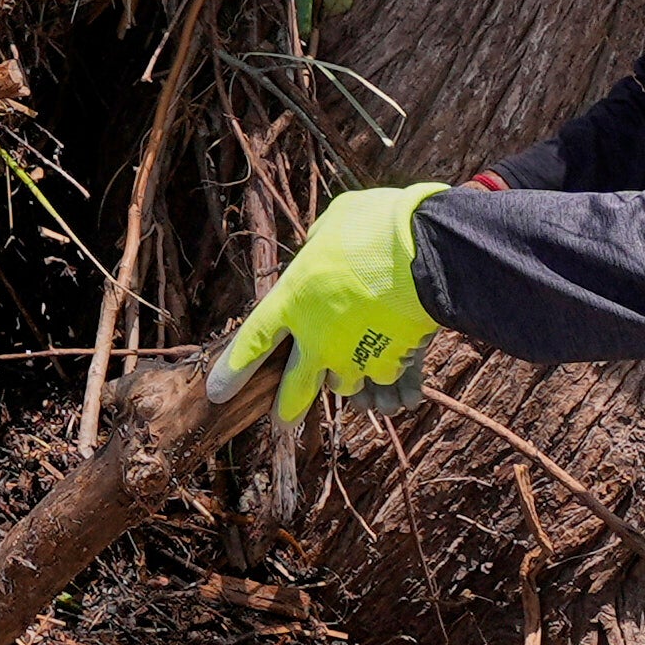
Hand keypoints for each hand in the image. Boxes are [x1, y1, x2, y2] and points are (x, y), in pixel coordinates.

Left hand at [217, 182, 445, 425]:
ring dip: (345, 376)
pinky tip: (393, 348)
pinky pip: (381, 375)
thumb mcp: (334, 223)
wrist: (425, 251)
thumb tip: (321, 247)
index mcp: (291, 301)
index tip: (219, 392)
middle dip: (286, 408)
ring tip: (352, 361)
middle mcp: (316, 339)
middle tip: (281, 421)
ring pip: (342, 385)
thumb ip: (319, 244)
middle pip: (294, 389)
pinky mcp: (387, 364)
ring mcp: (352, 357)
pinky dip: (384, 366)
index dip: (233, 370)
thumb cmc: (375, 227)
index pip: (251, 343)